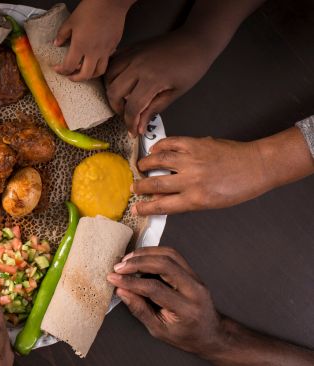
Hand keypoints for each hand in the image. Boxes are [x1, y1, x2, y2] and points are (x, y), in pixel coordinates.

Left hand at [54, 0, 132, 80]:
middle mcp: (93, 52)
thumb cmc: (89, 9)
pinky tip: (96, 58)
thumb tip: (57, 43)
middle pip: (85, 75)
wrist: (111, 2)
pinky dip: (100, 63)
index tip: (57, 69)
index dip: (61, 71)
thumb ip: (62, 34)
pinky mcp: (114, 46)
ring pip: (99, 71)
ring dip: (90, 75)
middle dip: (76, 78)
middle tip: (71, 76)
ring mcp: (105, 50)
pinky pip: (107, 60)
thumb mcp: (71, 21)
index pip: (69, 66)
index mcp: (80, 46)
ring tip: (84, 72)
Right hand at [105, 30, 219, 134]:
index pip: (132, 107)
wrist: (196, 40)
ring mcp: (133, 54)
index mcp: (152, 79)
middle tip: (127, 114)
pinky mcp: (132, 47)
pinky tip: (118, 81)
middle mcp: (138, 66)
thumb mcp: (176, 93)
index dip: (131, 123)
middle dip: (117, 108)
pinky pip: (113, 61)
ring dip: (111, 90)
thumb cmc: (191, 67)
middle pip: (114, 92)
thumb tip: (140, 127)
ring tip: (121, 98)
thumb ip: (154, 109)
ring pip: (108, 76)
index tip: (133, 132)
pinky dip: (111, 73)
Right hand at [106, 246, 226, 356]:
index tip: (114, 279)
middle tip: (119, 267)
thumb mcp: (158, 330)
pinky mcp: (192, 272)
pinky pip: (173, 255)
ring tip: (127, 260)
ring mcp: (196, 278)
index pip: (154, 288)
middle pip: (164, 265)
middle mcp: (194, 290)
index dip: (131, 282)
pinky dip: (154, 253)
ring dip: (145, 254)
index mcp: (186, 309)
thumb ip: (139, 309)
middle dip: (137, 263)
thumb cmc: (185, 335)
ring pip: (169, 254)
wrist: (210, 333)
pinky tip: (140, 258)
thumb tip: (121, 291)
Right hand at [130, 136, 269, 215]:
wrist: (257, 166)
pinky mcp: (196, 144)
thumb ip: (185, 200)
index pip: (162, 206)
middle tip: (134, 187)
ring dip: (146, 163)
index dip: (145, 208)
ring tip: (141, 166)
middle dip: (140, 186)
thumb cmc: (238, 187)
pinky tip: (155, 149)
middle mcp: (191, 180)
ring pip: (158, 160)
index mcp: (196, 199)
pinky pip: (171, 143)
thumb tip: (163, 198)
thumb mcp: (210, 202)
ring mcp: (192, 160)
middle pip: (155, 184)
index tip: (136, 208)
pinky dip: (160, 146)